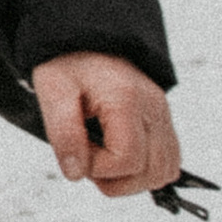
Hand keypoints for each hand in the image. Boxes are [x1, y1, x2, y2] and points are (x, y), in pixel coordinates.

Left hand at [32, 52, 181, 199]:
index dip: (97, 167)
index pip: (127, 160)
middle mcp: (153, 109)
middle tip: (88, 156)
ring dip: (130, 179)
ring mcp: (163, 117)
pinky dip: (146, 171)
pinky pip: (168, 162)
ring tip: (103, 158)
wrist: (89, 41)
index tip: (77, 149)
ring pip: (163, 173)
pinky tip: (120, 159)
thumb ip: (63, 133)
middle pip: (150, 172)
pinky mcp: (164, 123)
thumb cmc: (70, 63)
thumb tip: (76, 172)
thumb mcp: (53, 90)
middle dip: (113, 179)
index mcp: (126, 99)